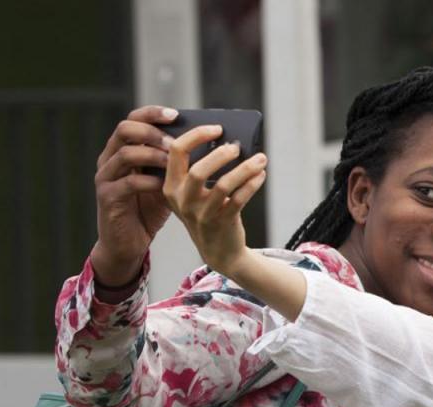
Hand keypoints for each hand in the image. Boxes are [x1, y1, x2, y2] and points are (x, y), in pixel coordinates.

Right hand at [92, 106, 177, 285]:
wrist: (128, 242)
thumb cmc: (148, 208)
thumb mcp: (164, 181)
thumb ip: (175, 163)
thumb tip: (208, 144)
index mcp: (122, 149)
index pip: (133, 120)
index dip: (153, 114)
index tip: (177, 114)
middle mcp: (109, 159)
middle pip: (125, 129)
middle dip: (153, 132)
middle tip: (177, 142)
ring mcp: (106, 178)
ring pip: (125, 154)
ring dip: (153, 154)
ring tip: (174, 161)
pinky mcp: (108, 198)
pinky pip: (128, 183)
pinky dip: (148, 181)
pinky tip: (165, 185)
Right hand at [162, 124, 267, 277]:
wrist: (220, 251)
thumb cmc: (208, 213)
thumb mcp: (194, 194)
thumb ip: (200, 170)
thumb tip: (227, 141)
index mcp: (171, 187)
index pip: (176, 152)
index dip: (196, 135)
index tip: (216, 128)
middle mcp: (182, 200)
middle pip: (198, 170)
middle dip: (221, 154)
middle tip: (237, 146)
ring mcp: (202, 214)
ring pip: (223, 185)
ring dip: (245, 168)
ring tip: (261, 158)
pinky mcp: (222, 223)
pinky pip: (239, 199)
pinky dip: (252, 184)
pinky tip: (261, 175)